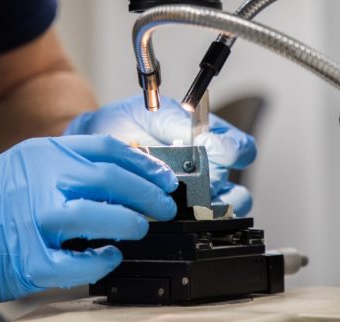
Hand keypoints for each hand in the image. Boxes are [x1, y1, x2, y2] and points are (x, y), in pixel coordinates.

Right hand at [0, 135, 177, 302]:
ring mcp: (33, 219)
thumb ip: (68, 167)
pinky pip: (78, 261)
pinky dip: (102, 260)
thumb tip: (124, 178)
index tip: (163, 179)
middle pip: (110, 180)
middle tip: (163, 207)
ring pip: (98, 215)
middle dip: (147, 195)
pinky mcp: (28, 258)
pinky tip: (110, 256)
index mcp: (43, 154)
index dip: (144, 165)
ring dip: (129, 223)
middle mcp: (40, 180)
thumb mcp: (26, 165)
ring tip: (139, 228)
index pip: (106, 150)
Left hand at [64, 95, 256, 215]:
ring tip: (187, 205)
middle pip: (236, 192)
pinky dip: (182, 223)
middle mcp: (209, 171)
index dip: (231, 150)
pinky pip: (189, 226)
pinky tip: (166, 214)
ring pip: (220, 215)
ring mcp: (193, 196)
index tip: (208, 145)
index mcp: (212, 141)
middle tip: (198, 183)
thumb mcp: (153, 112)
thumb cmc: (129, 122)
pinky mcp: (174, 215)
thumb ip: (178, 122)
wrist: (98, 140)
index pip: (241, 149)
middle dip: (219, 189)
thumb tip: (202, 138)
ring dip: (207, 212)